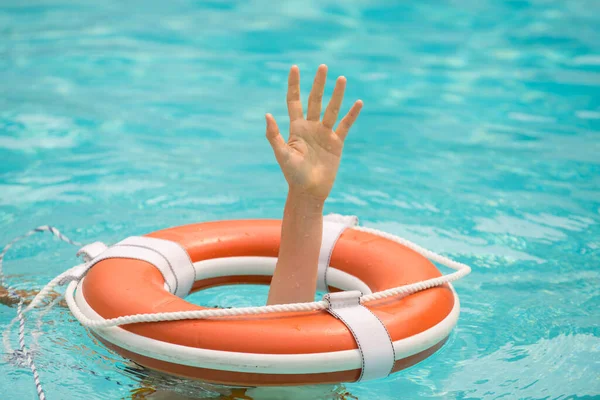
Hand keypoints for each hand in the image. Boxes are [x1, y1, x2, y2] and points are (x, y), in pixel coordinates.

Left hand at [265, 64, 362, 200]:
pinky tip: (358, 102)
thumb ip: (274, 135)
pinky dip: (352, 114)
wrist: (309, 192)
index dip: (294, 85)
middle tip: (323, 67)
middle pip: (314, 100)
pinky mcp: (337, 143)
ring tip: (341, 78)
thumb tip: (267, 114)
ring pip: (331, 109)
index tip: (295, 67)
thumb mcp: (282, 154)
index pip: (294, 101)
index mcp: (296, 128)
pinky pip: (345, 125)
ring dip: (336, 94)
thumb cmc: (293, 175)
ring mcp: (324, 134)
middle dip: (318, 84)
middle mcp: (310, 127)